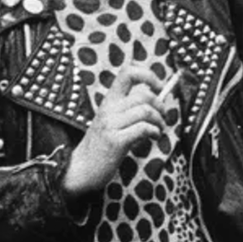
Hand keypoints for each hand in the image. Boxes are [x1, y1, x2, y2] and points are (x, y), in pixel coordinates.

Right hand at [62, 67, 166, 198]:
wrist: (81, 169)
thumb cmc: (102, 146)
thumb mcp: (112, 121)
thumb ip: (129, 108)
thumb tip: (157, 96)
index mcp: (108, 101)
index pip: (127, 72)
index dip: (148, 75)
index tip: (158, 88)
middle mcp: (108, 109)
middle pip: (144, 94)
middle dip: (160, 106)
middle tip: (161, 118)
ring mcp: (110, 125)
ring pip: (146, 111)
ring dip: (159, 121)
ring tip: (158, 130)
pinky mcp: (115, 141)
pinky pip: (143, 128)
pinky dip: (154, 132)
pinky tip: (153, 137)